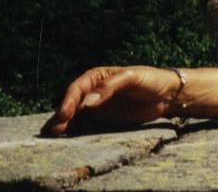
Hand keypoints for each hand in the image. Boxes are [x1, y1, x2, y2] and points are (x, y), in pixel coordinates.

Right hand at [40, 66, 179, 135]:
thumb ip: (110, 87)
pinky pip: (87, 126)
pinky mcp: (104, 120)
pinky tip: (66, 140)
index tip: (63, 114)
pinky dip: (76, 132)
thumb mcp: (132, 78)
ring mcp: (97, 107)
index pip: (77, 89)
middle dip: (60, 117)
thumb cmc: (150, 80)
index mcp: (96, 77)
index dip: (68, 101)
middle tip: (50, 131)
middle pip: (72, 104)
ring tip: (51, 137)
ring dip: (63, 126)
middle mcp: (92, 92)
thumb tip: (88, 102)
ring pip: (75, 117)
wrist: (168, 95)